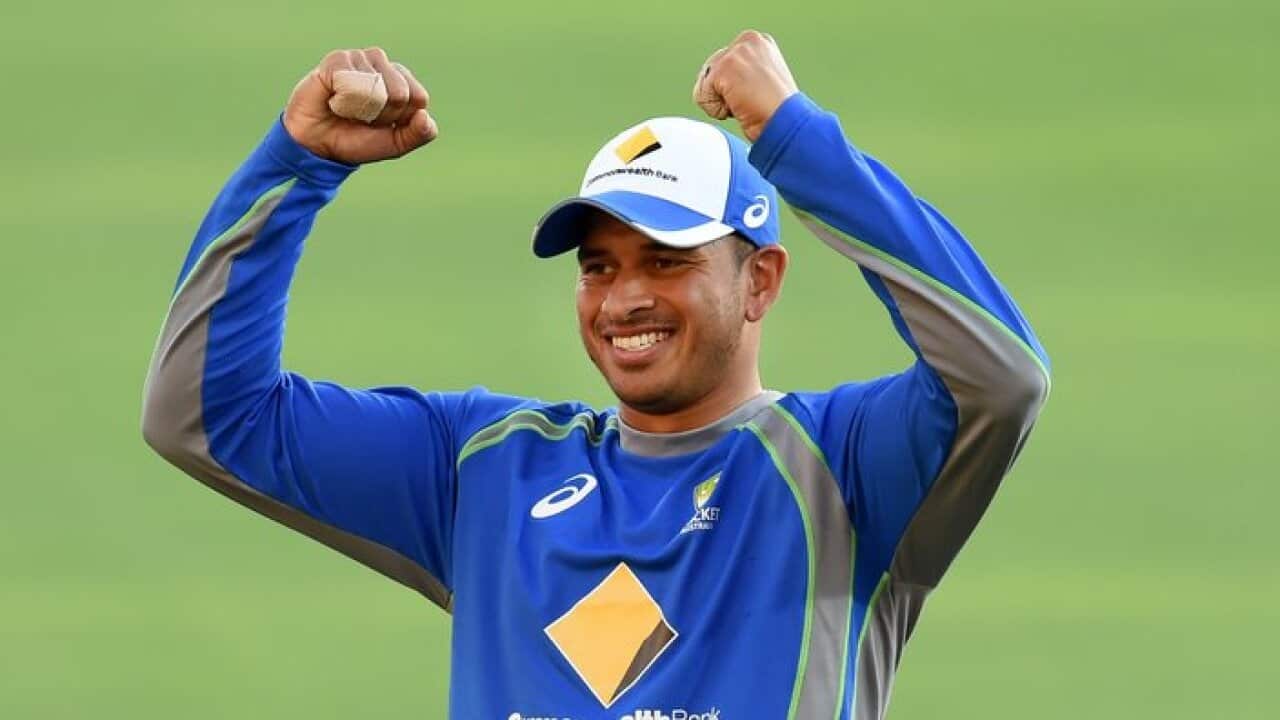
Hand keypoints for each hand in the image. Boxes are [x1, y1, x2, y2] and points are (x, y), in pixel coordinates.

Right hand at [283, 47, 437, 164]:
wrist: (317, 144)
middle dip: (381, 115)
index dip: (401, 119)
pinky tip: (333, 98)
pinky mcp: (337, 60)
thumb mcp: (394, 145)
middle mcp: (384, 65)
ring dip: (360, 108)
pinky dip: (341, 99)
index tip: (382, 125)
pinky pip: (351, 80)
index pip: (418, 98)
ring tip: (347, 108)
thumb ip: (419, 134)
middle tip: (362, 118)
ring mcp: (360, 58)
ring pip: (376, 86)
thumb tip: (425, 116)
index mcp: (402, 82)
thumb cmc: (356, 140)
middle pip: (401, 92)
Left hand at [693, 30, 798, 141]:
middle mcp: (747, 41)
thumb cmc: (778, 112)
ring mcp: (735, 53)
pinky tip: (739, 108)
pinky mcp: (724, 68)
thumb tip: (720, 81)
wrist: (786, 124)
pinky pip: (702, 96)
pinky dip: (717, 110)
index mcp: (758, 41)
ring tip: (746, 103)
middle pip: (710, 71)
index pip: (723, 62)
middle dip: (725, 93)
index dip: (733, 87)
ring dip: (722, 102)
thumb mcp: (764, 81)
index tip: (755, 95)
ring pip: (704, 84)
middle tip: (751, 101)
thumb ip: (743, 72)